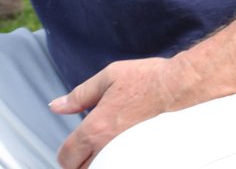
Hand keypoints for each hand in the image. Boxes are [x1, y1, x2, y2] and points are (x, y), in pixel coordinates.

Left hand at [50, 56, 206, 168]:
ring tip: (104, 152)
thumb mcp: (109, 76)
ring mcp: (126, 157)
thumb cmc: (147, 79)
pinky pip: (122, 167)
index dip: (65, 154)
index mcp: (95, 127)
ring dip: (98, 164)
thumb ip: (80, 94)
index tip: (72, 148)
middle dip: (80, 163)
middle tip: (87, 151)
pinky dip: (117, 163)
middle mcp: (108, 147)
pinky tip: (122, 153)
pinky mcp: (143, 160)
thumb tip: (56, 105)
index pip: (67, 156)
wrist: (179, 88)